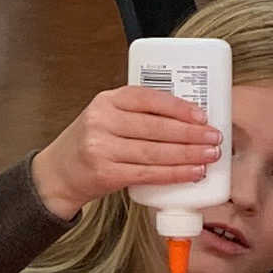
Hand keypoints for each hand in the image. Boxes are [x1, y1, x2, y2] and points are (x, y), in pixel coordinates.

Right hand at [33, 84, 221, 217]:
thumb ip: (139, 114)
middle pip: (156, 127)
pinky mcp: (106, 174)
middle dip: (191, 133)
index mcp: (106, 100)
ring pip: (155, 152)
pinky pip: (148, 174)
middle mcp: (102, 121)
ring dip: (188, 155)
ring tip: (210, 155)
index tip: (202, 114)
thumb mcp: (107, 117)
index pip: (148, 98)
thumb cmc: (91, 143)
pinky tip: (192, 172)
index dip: (178, 106)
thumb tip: (189, 119)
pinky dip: (174, 174)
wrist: (58, 173)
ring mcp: (102, 148)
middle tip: (214, 137)